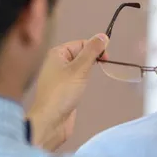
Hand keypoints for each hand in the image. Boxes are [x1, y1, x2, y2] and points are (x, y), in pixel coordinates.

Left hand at [27, 34, 108, 151]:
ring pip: (80, 67)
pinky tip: (84, 88)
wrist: (50, 121)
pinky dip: (84, 81)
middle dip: (92, 59)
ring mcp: (60, 77)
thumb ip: (92, 51)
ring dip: (89, 71)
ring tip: (91, 79)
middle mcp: (57, 63)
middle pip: (81, 54)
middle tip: (102, 67)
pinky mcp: (64, 90)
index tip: (106, 59)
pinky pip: (77, 79)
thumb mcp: (79, 69)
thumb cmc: (62, 93)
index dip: (95, 48)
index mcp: (57, 53)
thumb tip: (103, 36)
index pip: (81, 43)